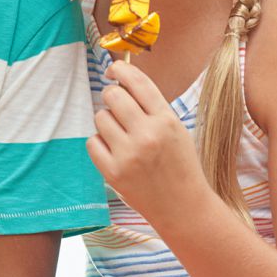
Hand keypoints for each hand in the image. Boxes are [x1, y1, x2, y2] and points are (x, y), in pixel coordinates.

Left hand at [87, 59, 208, 225]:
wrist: (183, 207)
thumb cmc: (180, 165)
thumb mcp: (176, 130)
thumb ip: (152, 107)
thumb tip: (122, 81)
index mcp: (167, 120)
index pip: (137, 82)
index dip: (121, 69)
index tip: (113, 70)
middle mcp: (147, 135)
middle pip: (113, 95)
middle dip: (112, 95)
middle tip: (117, 106)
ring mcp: (128, 154)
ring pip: (100, 117)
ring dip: (107, 121)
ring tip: (121, 135)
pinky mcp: (113, 172)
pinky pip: (92, 141)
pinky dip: (100, 143)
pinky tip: (114, 151)